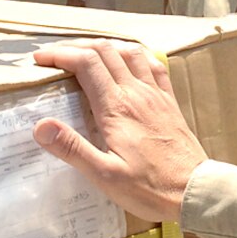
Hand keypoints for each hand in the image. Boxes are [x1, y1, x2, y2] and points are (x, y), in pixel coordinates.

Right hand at [31, 40, 207, 222]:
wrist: (195, 191)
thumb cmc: (150, 188)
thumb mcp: (104, 175)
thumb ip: (72, 148)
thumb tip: (41, 126)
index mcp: (117, 108)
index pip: (85, 63)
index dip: (60, 55)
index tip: (40, 60)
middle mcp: (137, 93)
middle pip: (105, 51)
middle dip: (76, 47)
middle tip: (56, 57)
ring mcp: (156, 95)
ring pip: (129, 52)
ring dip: (105, 47)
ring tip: (87, 54)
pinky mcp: (169, 102)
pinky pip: (153, 65)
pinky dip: (135, 55)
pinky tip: (129, 61)